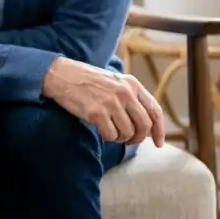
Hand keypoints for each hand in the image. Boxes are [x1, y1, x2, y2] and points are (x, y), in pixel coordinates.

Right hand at [42, 57, 165, 146]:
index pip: (154, 111)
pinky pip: (111, 135)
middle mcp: (124, 92)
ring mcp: (110, 102)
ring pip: (128, 132)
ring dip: (120, 138)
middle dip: (138, 138)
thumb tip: (146, 126)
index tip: (158, 143)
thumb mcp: (113, 81)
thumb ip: (131, 98)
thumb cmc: (86, 80)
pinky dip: (108, 137)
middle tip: (128, 141)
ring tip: (111, 132)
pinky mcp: (96, 112)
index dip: (159, 130)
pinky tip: (101, 131)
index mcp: (131, 84)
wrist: (60, 75)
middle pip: (144, 126)